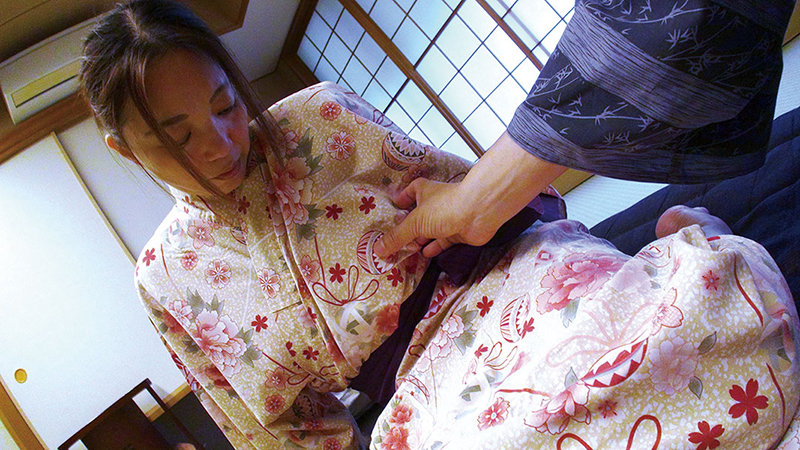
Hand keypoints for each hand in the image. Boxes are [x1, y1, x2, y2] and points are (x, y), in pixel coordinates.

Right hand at [375, 177, 498, 257]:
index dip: (402, 198)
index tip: (394, 208)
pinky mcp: (458, 232)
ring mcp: (448, 218)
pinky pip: (442, 241)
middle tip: (393, 241)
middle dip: (407, 228)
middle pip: (418, 216)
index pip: (410, 191)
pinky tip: (424, 255)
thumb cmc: (444, 208)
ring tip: (405, 252)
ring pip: (430, 230)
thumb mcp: (415, 222)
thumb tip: (377, 249)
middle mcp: (435, 203)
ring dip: (419, 240)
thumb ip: (396, 237)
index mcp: (423, 192)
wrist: (480, 212)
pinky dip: (434, 247)